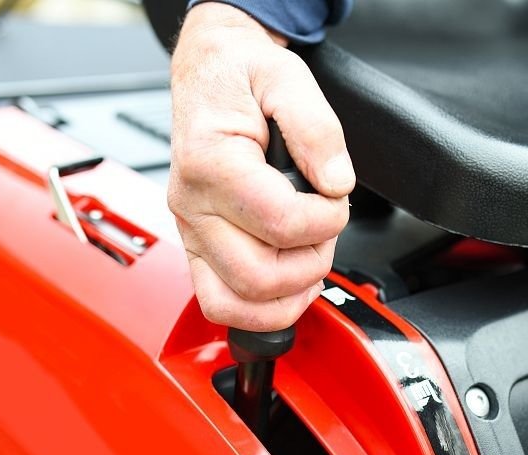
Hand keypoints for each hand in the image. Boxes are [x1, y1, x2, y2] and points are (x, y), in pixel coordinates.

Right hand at [169, 3, 354, 331]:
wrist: (211, 73)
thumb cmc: (242, 77)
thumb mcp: (287, 78)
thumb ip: (317, 128)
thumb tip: (335, 182)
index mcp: (210, 163)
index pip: (280, 223)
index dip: (326, 219)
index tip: (336, 197)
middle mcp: (192, 205)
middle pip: (258, 277)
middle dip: (310, 261)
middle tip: (325, 229)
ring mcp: (190, 232)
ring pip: (236, 303)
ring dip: (288, 293)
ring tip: (308, 256)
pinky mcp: (197, 248)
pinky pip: (222, 303)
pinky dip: (263, 308)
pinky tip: (291, 280)